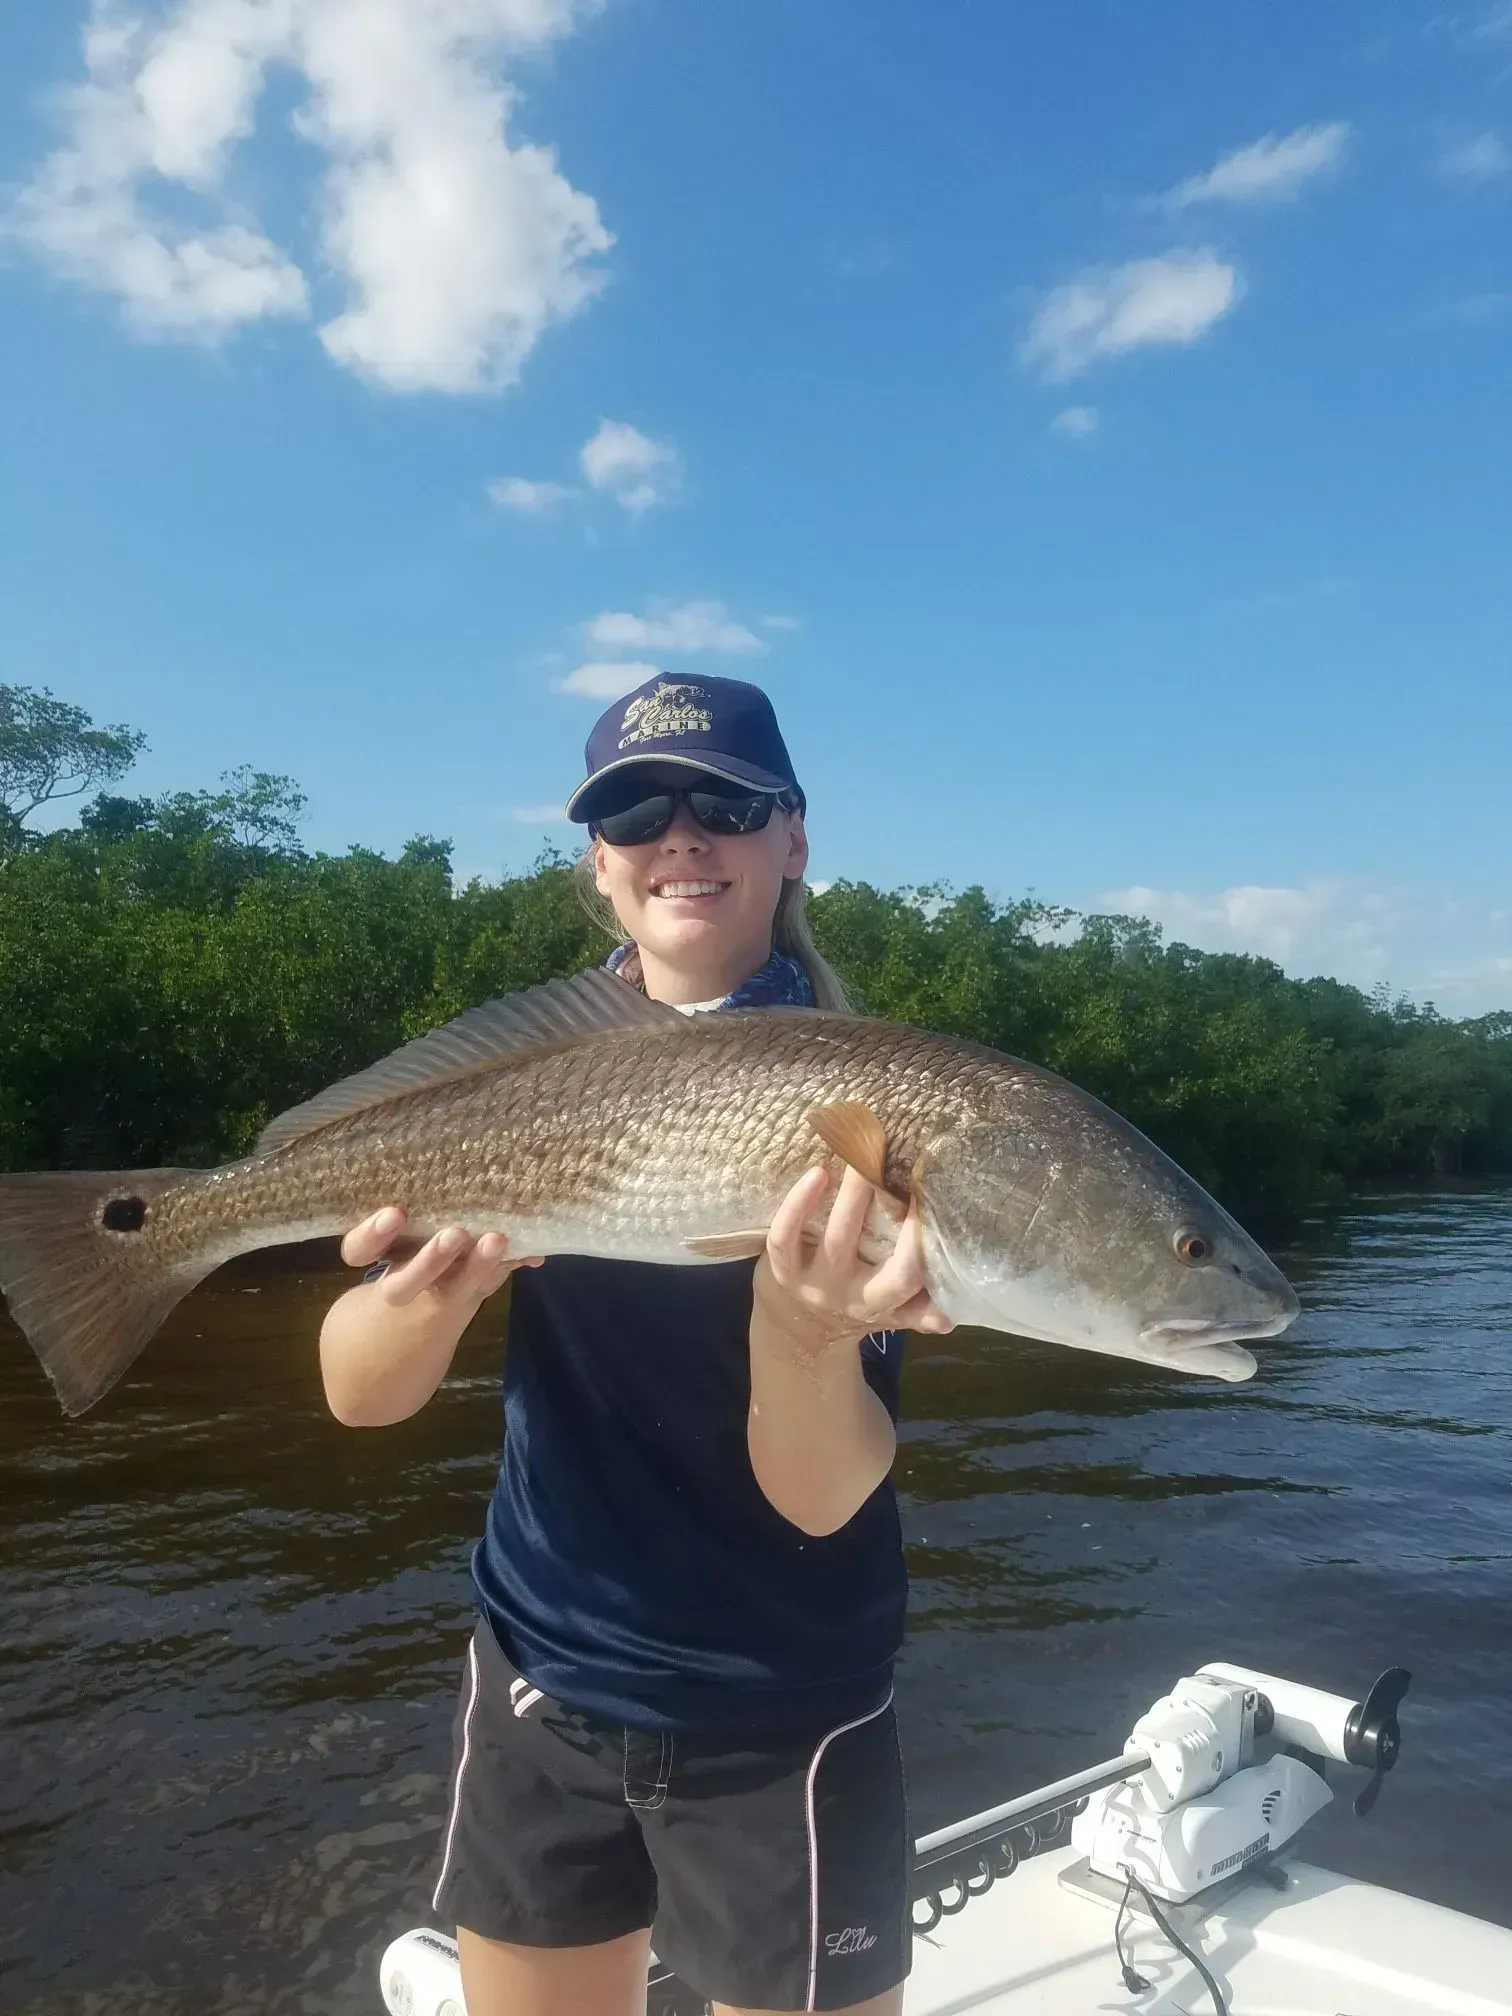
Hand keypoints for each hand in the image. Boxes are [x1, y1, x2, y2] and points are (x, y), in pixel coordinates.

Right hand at [340, 1206, 542, 1309]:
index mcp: (368, 1278)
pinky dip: (509, 1265)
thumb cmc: (365, 1319)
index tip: (393, 1214)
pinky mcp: (466, 1303)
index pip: (361, 1252)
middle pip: (411, 1279)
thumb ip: (376, 1249)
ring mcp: (440, 1301)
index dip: (373, 1235)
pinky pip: (487, 1283)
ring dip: (481, 1263)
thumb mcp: (357, 1291)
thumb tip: (401, 1210)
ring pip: (458, 1284)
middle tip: (455, 1234)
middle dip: (433, 1258)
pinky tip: (533, 1255)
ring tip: (499, 1240)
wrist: (386, 1375)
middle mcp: (405, 1293)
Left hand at [754, 1163, 954, 1355]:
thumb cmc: (862, 1297)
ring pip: (837, 1241)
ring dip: (853, 1197)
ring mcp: (816, 1285)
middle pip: (892, 1271)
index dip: (926, 1246)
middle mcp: (854, 1298)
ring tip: (861, 1160)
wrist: (805, 1323)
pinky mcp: (784, 1271)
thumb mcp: (894, 1309)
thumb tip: (950, 1303)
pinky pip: (785, 1239)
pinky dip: (798, 1205)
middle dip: (906, 1227)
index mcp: (885, 1304)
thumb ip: (923, 1305)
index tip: (933, 1201)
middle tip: (918, 1181)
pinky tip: (817, 1173)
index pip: (914, 1279)